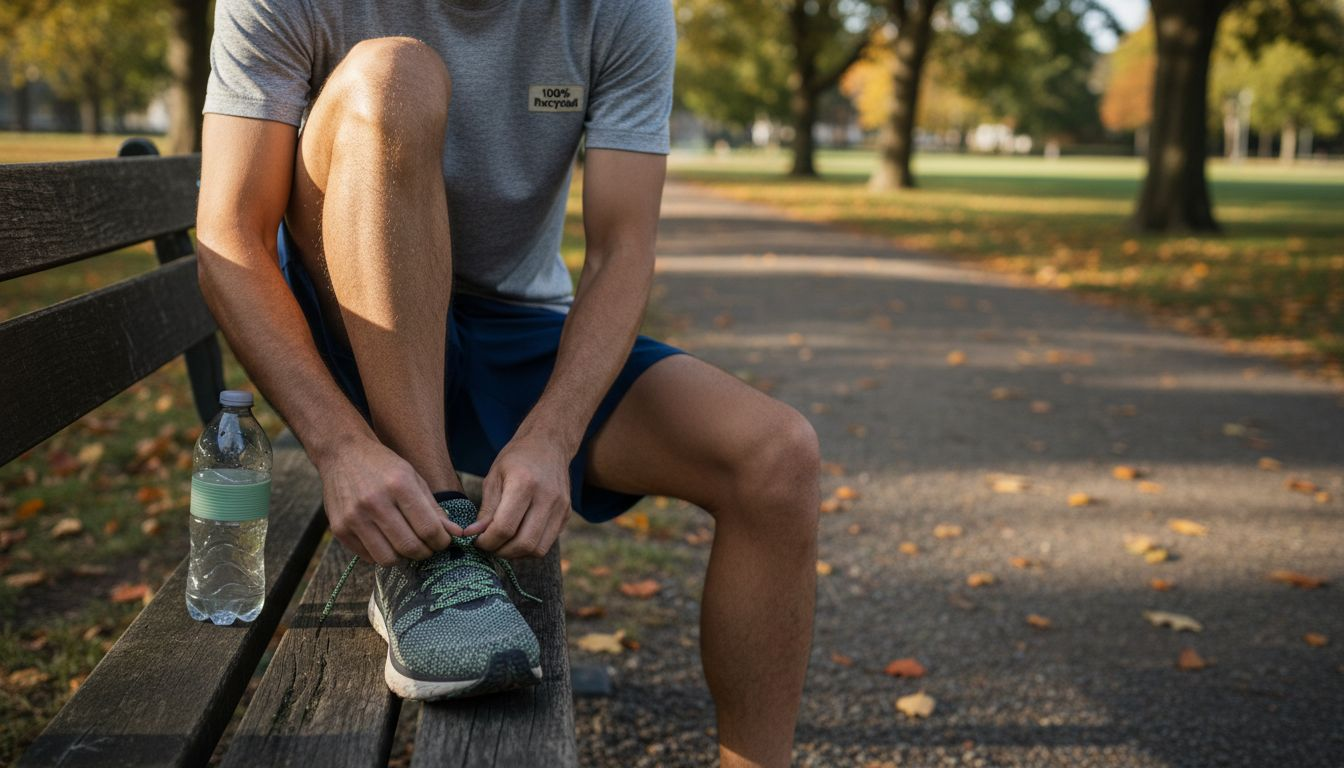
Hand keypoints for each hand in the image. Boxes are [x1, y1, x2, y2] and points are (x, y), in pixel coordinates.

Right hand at [317, 437, 462, 564]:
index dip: (442, 542)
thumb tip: (458, 534)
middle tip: (427, 546)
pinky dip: (382, 554)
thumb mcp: (414, 478)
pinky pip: (367, 557)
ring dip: (403, 558)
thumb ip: (435, 509)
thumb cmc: (383, 466)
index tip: (443, 542)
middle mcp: (375, 503)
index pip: (429, 529)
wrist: (343, 454)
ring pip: (388, 559)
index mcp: (399, 486)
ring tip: (406, 545)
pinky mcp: (339, 529)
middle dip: (425, 552)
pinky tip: (386, 541)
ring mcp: (354, 518)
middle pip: (410, 547)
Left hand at [465, 434, 571, 557]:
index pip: (504, 527)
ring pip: (539, 549)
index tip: (476, 540)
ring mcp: (561, 507)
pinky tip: (518, 536)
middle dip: (501, 551)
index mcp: (524, 484)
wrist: (548, 444)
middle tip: (488, 546)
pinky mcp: (567, 514)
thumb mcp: (494, 478)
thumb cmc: (516, 459)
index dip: (487, 541)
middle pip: (524, 543)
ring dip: (517, 553)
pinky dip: (530, 547)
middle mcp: (547, 497)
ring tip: (503, 544)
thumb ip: (486, 509)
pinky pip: (547, 542)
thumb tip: (474, 535)